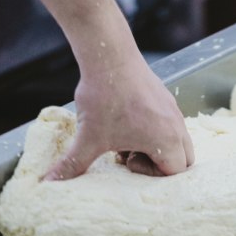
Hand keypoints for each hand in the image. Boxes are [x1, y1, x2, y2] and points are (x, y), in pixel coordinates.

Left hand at [44, 47, 194, 180]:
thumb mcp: (88, 137)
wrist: (108, 54)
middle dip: (160, 164)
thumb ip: (74, 163)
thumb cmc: (104, 97)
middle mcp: (176, 126)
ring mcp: (173, 110)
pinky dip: (155, 129)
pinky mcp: (165, 97)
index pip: (174, 172)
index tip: (128, 160)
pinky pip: (170, 123)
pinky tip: (128, 119)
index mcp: (166, 140)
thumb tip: (52, 181)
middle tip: (133, 155)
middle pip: (183, 159)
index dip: (151, 173)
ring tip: (128, 137)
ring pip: (177, 140)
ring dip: (157, 146)